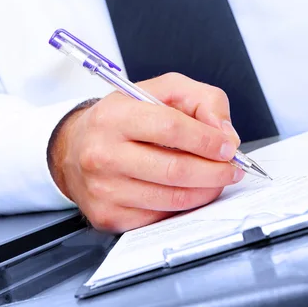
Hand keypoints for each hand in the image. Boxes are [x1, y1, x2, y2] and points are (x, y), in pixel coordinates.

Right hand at [48, 73, 242, 232]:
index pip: (170, 127)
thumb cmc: (121, 117)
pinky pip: (160, 216)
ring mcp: (104, 189)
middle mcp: (103, 153)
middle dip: (215, 171)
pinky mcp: (108, 216)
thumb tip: (224, 133)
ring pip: (172, 198)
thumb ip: (199, 99)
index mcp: (114, 116)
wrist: (75, 147)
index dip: (207, 139)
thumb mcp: (159, 90)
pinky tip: (189, 191)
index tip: (228, 145)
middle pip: (175, 169)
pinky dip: (184, 206)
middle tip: (232, 167)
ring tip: (218, 179)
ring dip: (206, 190)